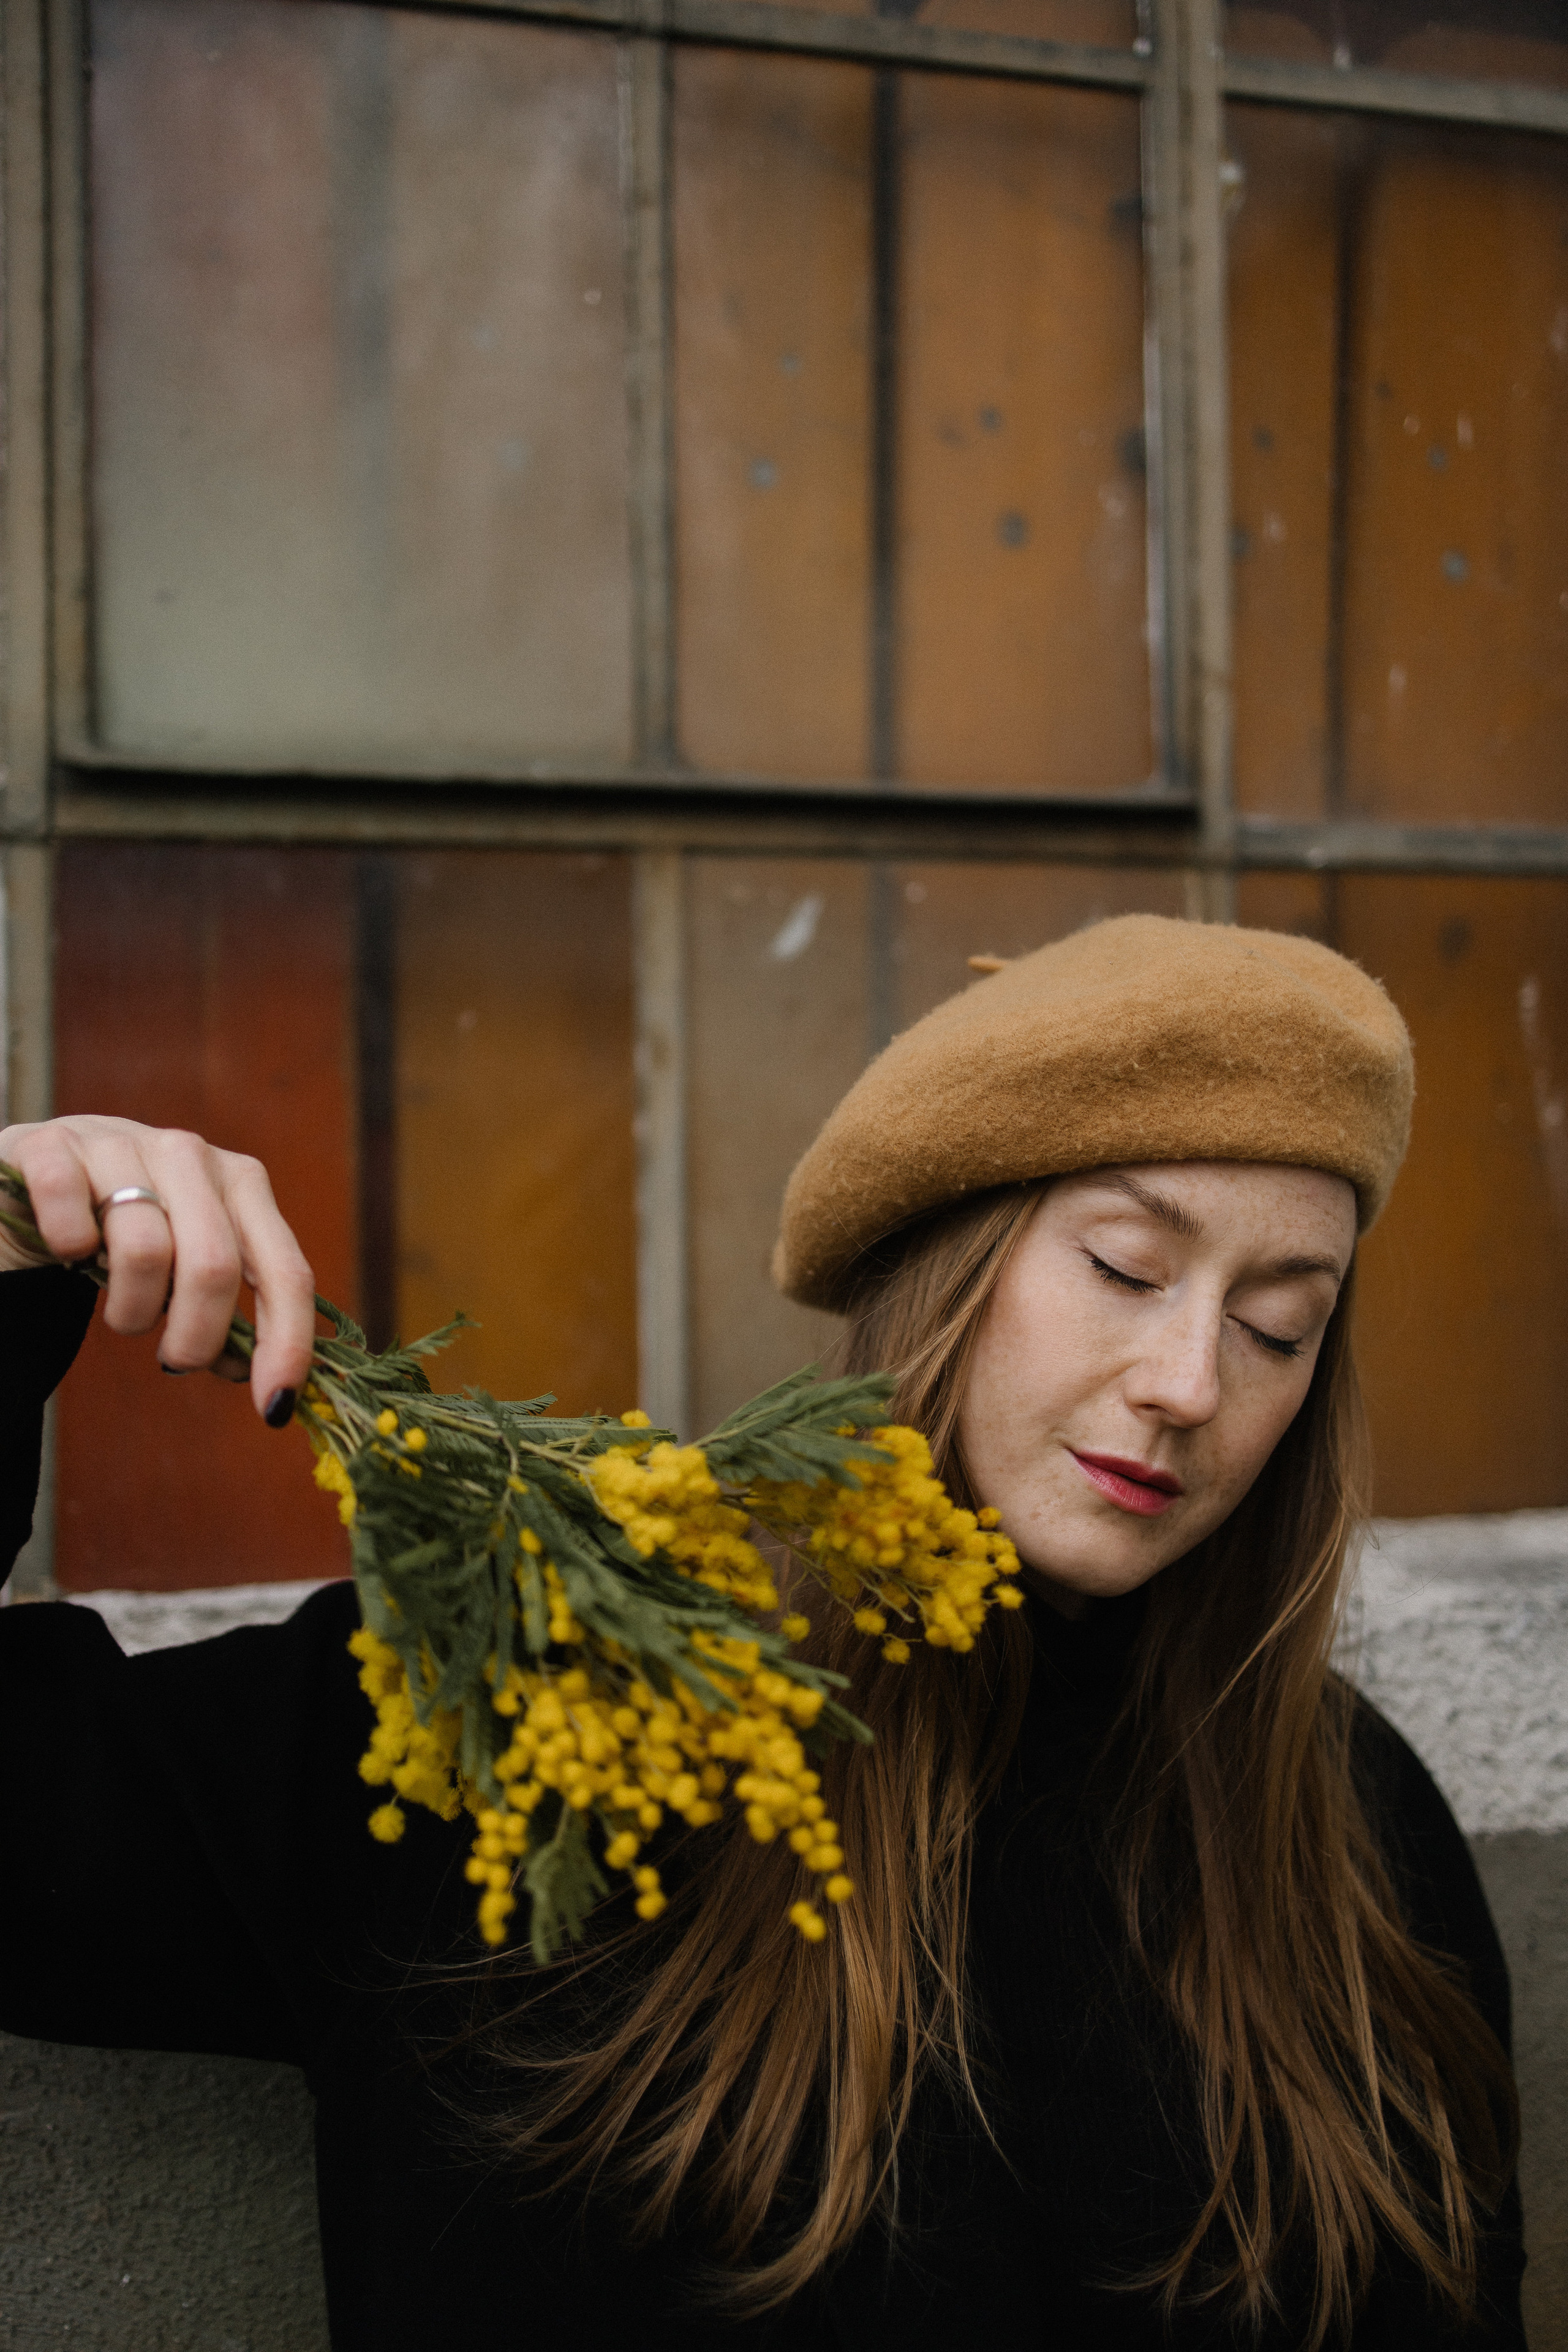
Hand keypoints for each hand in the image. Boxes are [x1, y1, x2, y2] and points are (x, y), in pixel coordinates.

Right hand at [0, 1115, 317, 1422]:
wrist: (39, 1175)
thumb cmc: (126, 1233)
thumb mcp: (186, 1267)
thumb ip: (230, 1314)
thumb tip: (273, 1386)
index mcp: (241, 1183)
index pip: (286, 1270)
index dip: (288, 1344)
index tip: (275, 1407)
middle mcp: (189, 1155)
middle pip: (215, 1267)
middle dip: (196, 1338)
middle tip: (175, 1360)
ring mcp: (121, 1143)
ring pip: (144, 1251)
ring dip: (131, 1311)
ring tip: (121, 1312)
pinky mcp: (54, 1148)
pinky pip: (71, 1219)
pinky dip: (69, 1250)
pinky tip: (68, 1251)